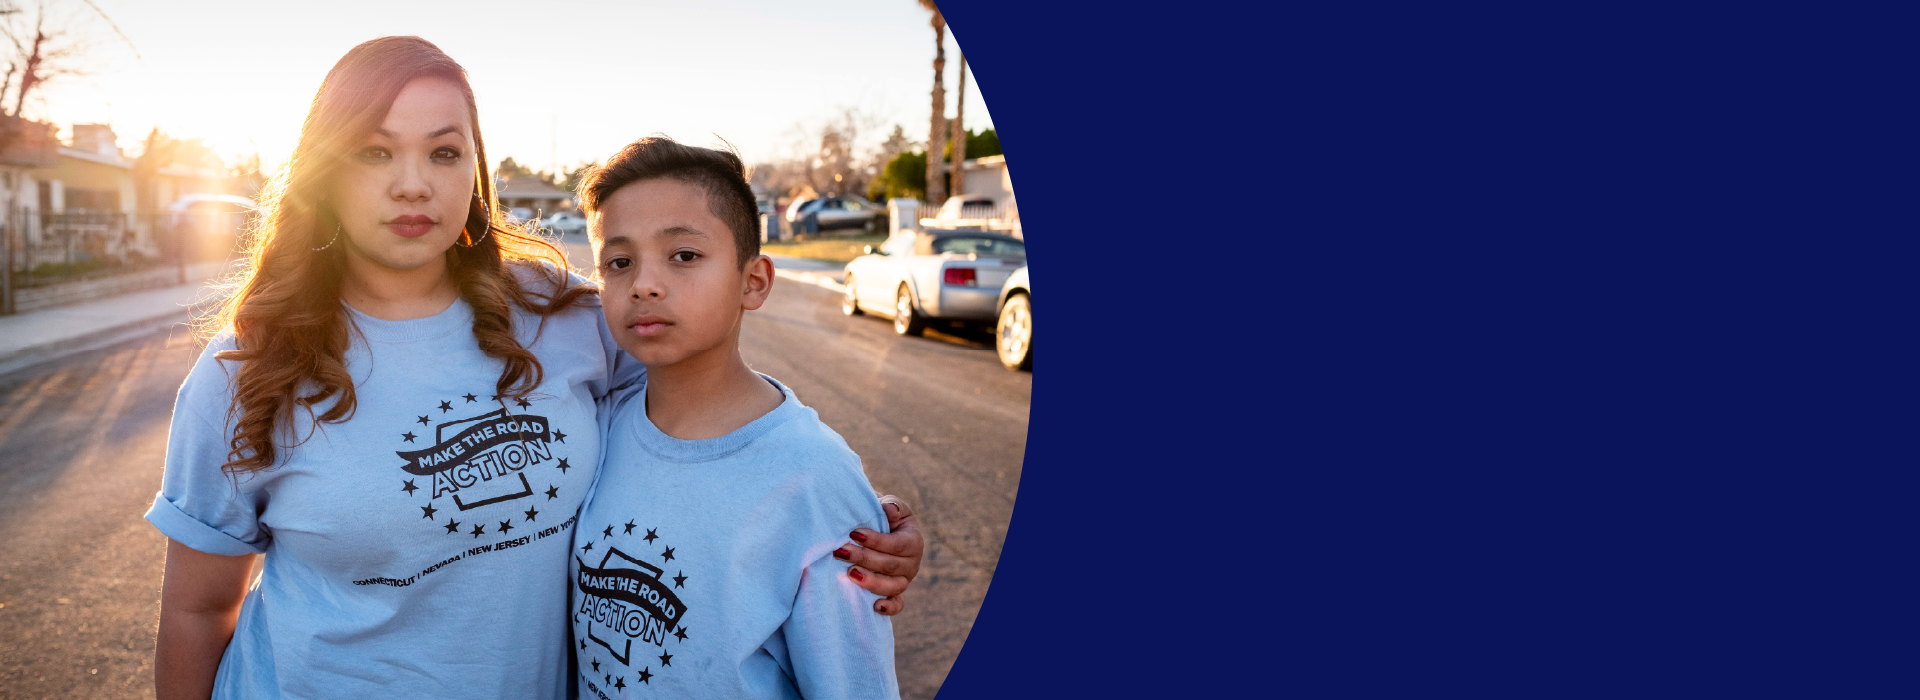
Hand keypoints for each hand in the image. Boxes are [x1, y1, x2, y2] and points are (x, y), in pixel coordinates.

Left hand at [835, 495, 922, 614]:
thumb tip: (888, 509)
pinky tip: (875, 607)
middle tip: (840, 551)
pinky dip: (889, 608)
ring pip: (892, 586)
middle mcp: (912, 563)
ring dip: (871, 582)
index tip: (853, 533)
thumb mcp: (888, 504)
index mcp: (913, 540)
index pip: (897, 544)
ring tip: (849, 574)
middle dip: (864, 558)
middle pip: (890, 565)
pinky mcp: (894, 593)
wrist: (875, 530)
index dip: (876, 540)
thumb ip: (891, 505)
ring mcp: (903, 580)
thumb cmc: (880, 516)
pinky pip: (897, 605)